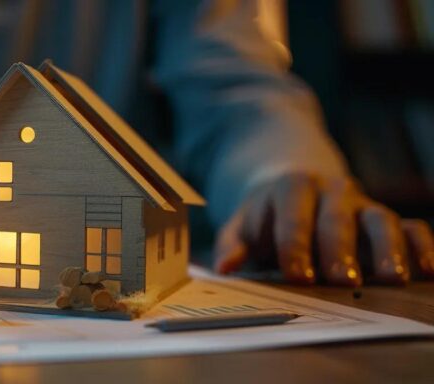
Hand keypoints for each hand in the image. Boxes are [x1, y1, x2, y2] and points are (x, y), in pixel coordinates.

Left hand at [214, 172, 433, 285]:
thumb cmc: (265, 216)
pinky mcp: (388, 218)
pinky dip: (422, 246)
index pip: (293, 214)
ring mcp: (362, 204)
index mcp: (291, 188)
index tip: (298, 275)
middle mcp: (331, 191)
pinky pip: (412, 227)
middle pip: (337, 218)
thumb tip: (225, 266)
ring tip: (391, 278)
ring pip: (380, 220)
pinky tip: (428, 270)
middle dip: (339, 249)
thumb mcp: (242, 223)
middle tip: (342, 280)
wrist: (295, 186)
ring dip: (388, 249)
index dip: (294, 244)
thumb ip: (232, 244)